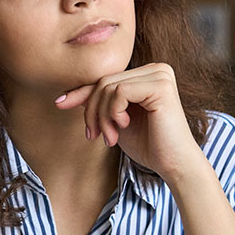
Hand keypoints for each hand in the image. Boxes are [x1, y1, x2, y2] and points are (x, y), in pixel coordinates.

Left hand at [54, 63, 203, 183]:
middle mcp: (156, 69)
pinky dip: (113, 112)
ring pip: (108, 86)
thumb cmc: (149, 146)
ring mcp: (160, 74)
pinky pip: (119, 91)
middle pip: (104, 81)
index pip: (106, 79)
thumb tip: (67, 95)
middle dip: (92, 111)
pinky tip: (123, 126)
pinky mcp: (160, 85)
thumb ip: (99, 104)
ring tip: (110, 138)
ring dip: (101, 116)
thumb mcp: (115, 121)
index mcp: (147, 75)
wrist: (174, 165)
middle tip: (94, 136)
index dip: (81, 92)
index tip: (60, 104)